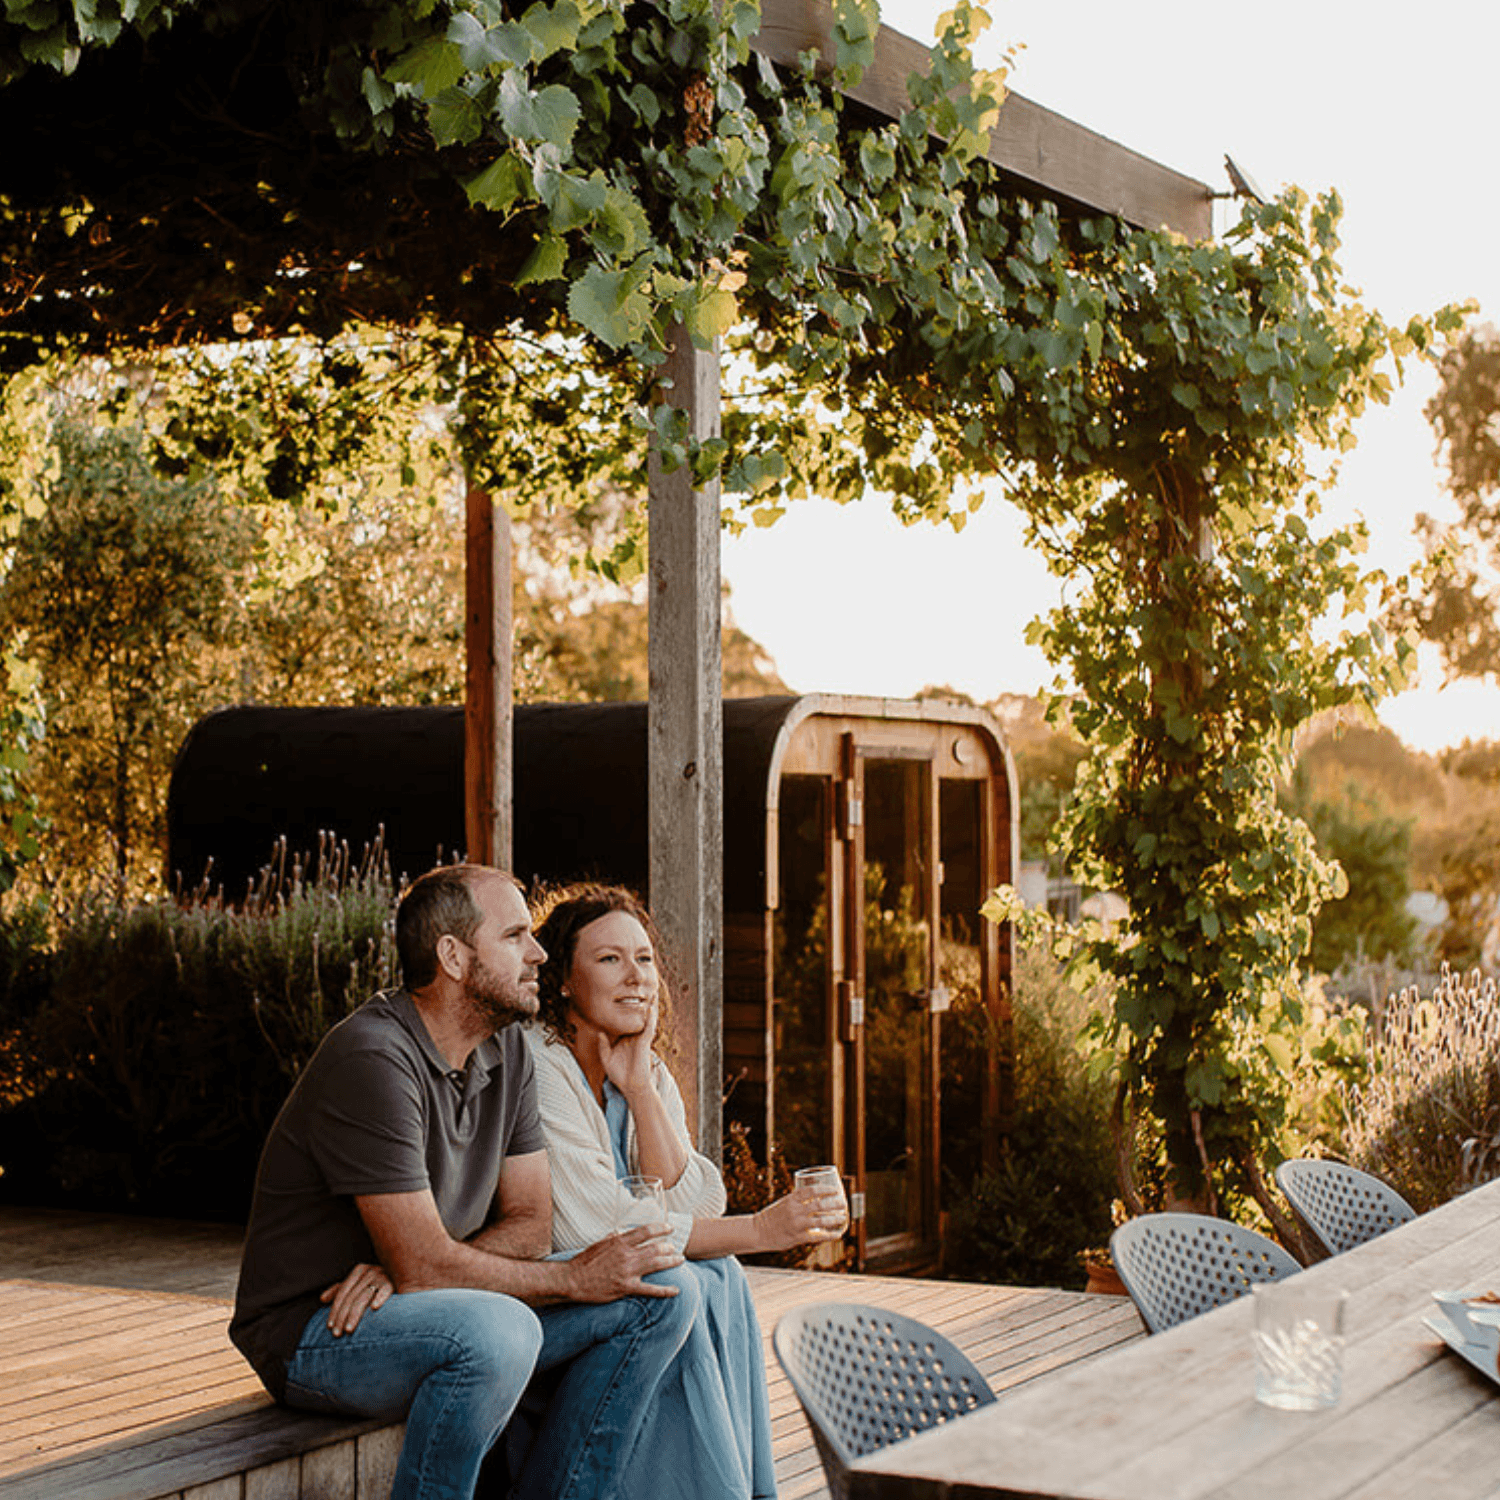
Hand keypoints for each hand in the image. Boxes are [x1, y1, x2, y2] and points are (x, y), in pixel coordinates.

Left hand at [320, 1261, 393, 1335]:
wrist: (405, 1278)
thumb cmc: (378, 1285)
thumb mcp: (359, 1285)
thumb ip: (340, 1290)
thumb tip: (322, 1299)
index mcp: (359, 1271)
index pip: (342, 1292)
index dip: (334, 1310)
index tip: (330, 1327)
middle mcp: (369, 1271)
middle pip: (351, 1297)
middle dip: (342, 1316)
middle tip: (337, 1334)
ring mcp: (382, 1276)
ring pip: (363, 1297)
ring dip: (354, 1314)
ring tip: (349, 1330)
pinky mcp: (394, 1282)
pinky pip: (385, 1290)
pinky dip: (380, 1297)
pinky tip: (374, 1308)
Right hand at [564, 1225, 682, 1301]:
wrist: (573, 1280)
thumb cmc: (584, 1261)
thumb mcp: (600, 1243)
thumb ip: (614, 1238)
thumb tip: (622, 1233)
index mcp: (620, 1242)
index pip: (646, 1231)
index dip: (660, 1228)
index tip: (669, 1228)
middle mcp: (626, 1255)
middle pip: (654, 1248)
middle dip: (668, 1247)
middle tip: (675, 1247)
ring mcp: (628, 1272)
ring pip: (656, 1264)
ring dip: (671, 1261)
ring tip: (680, 1259)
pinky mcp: (626, 1288)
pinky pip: (650, 1289)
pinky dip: (665, 1290)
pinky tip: (676, 1290)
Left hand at [601, 998, 658, 1100]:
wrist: (630, 1086)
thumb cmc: (620, 1074)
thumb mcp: (606, 1057)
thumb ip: (603, 1044)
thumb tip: (599, 1031)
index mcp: (626, 1038)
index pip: (627, 1019)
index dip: (627, 1009)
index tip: (623, 996)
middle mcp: (635, 1036)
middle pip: (639, 1016)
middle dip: (641, 1003)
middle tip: (642, 988)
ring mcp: (641, 1038)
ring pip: (647, 1019)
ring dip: (650, 1006)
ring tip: (652, 992)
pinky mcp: (645, 1043)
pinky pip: (649, 1027)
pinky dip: (651, 1017)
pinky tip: (652, 1007)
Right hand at [754, 1186, 848, 1251]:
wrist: (757, 1231)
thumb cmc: (772, 1217)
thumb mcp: (784, 1203)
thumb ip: (798, 1202)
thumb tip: (816, 1197)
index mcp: (791, 1199)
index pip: (811, 1190)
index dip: (825, 1189)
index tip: (835, 1189)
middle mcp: (794, 1210)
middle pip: (819, 1205)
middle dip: (834, 1203)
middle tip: (844, 1203)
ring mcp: (796, 1224)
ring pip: (820, 1220)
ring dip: (834, 1219)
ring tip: (843, 1218)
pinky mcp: (797, 1237)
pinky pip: (817, 1236)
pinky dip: (829, 1235)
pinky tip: (837, 1234)